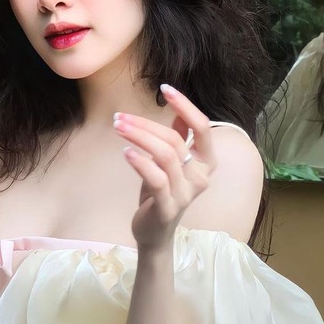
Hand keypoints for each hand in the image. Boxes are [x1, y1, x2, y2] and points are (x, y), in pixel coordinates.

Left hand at [114, 84, 216, 251]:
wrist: (154, 234)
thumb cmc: (160, 194)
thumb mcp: (170, 163)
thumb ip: (179, 139)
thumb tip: (179, 111)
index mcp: (206, 163)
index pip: (202, 127)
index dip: (185, 106)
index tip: (165, 89)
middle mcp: (201, 178)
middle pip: (175, 140)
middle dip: (145, 124)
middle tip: (119, 117)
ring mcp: (186, 194)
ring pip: (165, 155)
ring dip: (138, 137)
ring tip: (117, 128)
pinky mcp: (168, 207)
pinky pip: (156, 179)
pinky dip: (140, 162)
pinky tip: (125, 153)